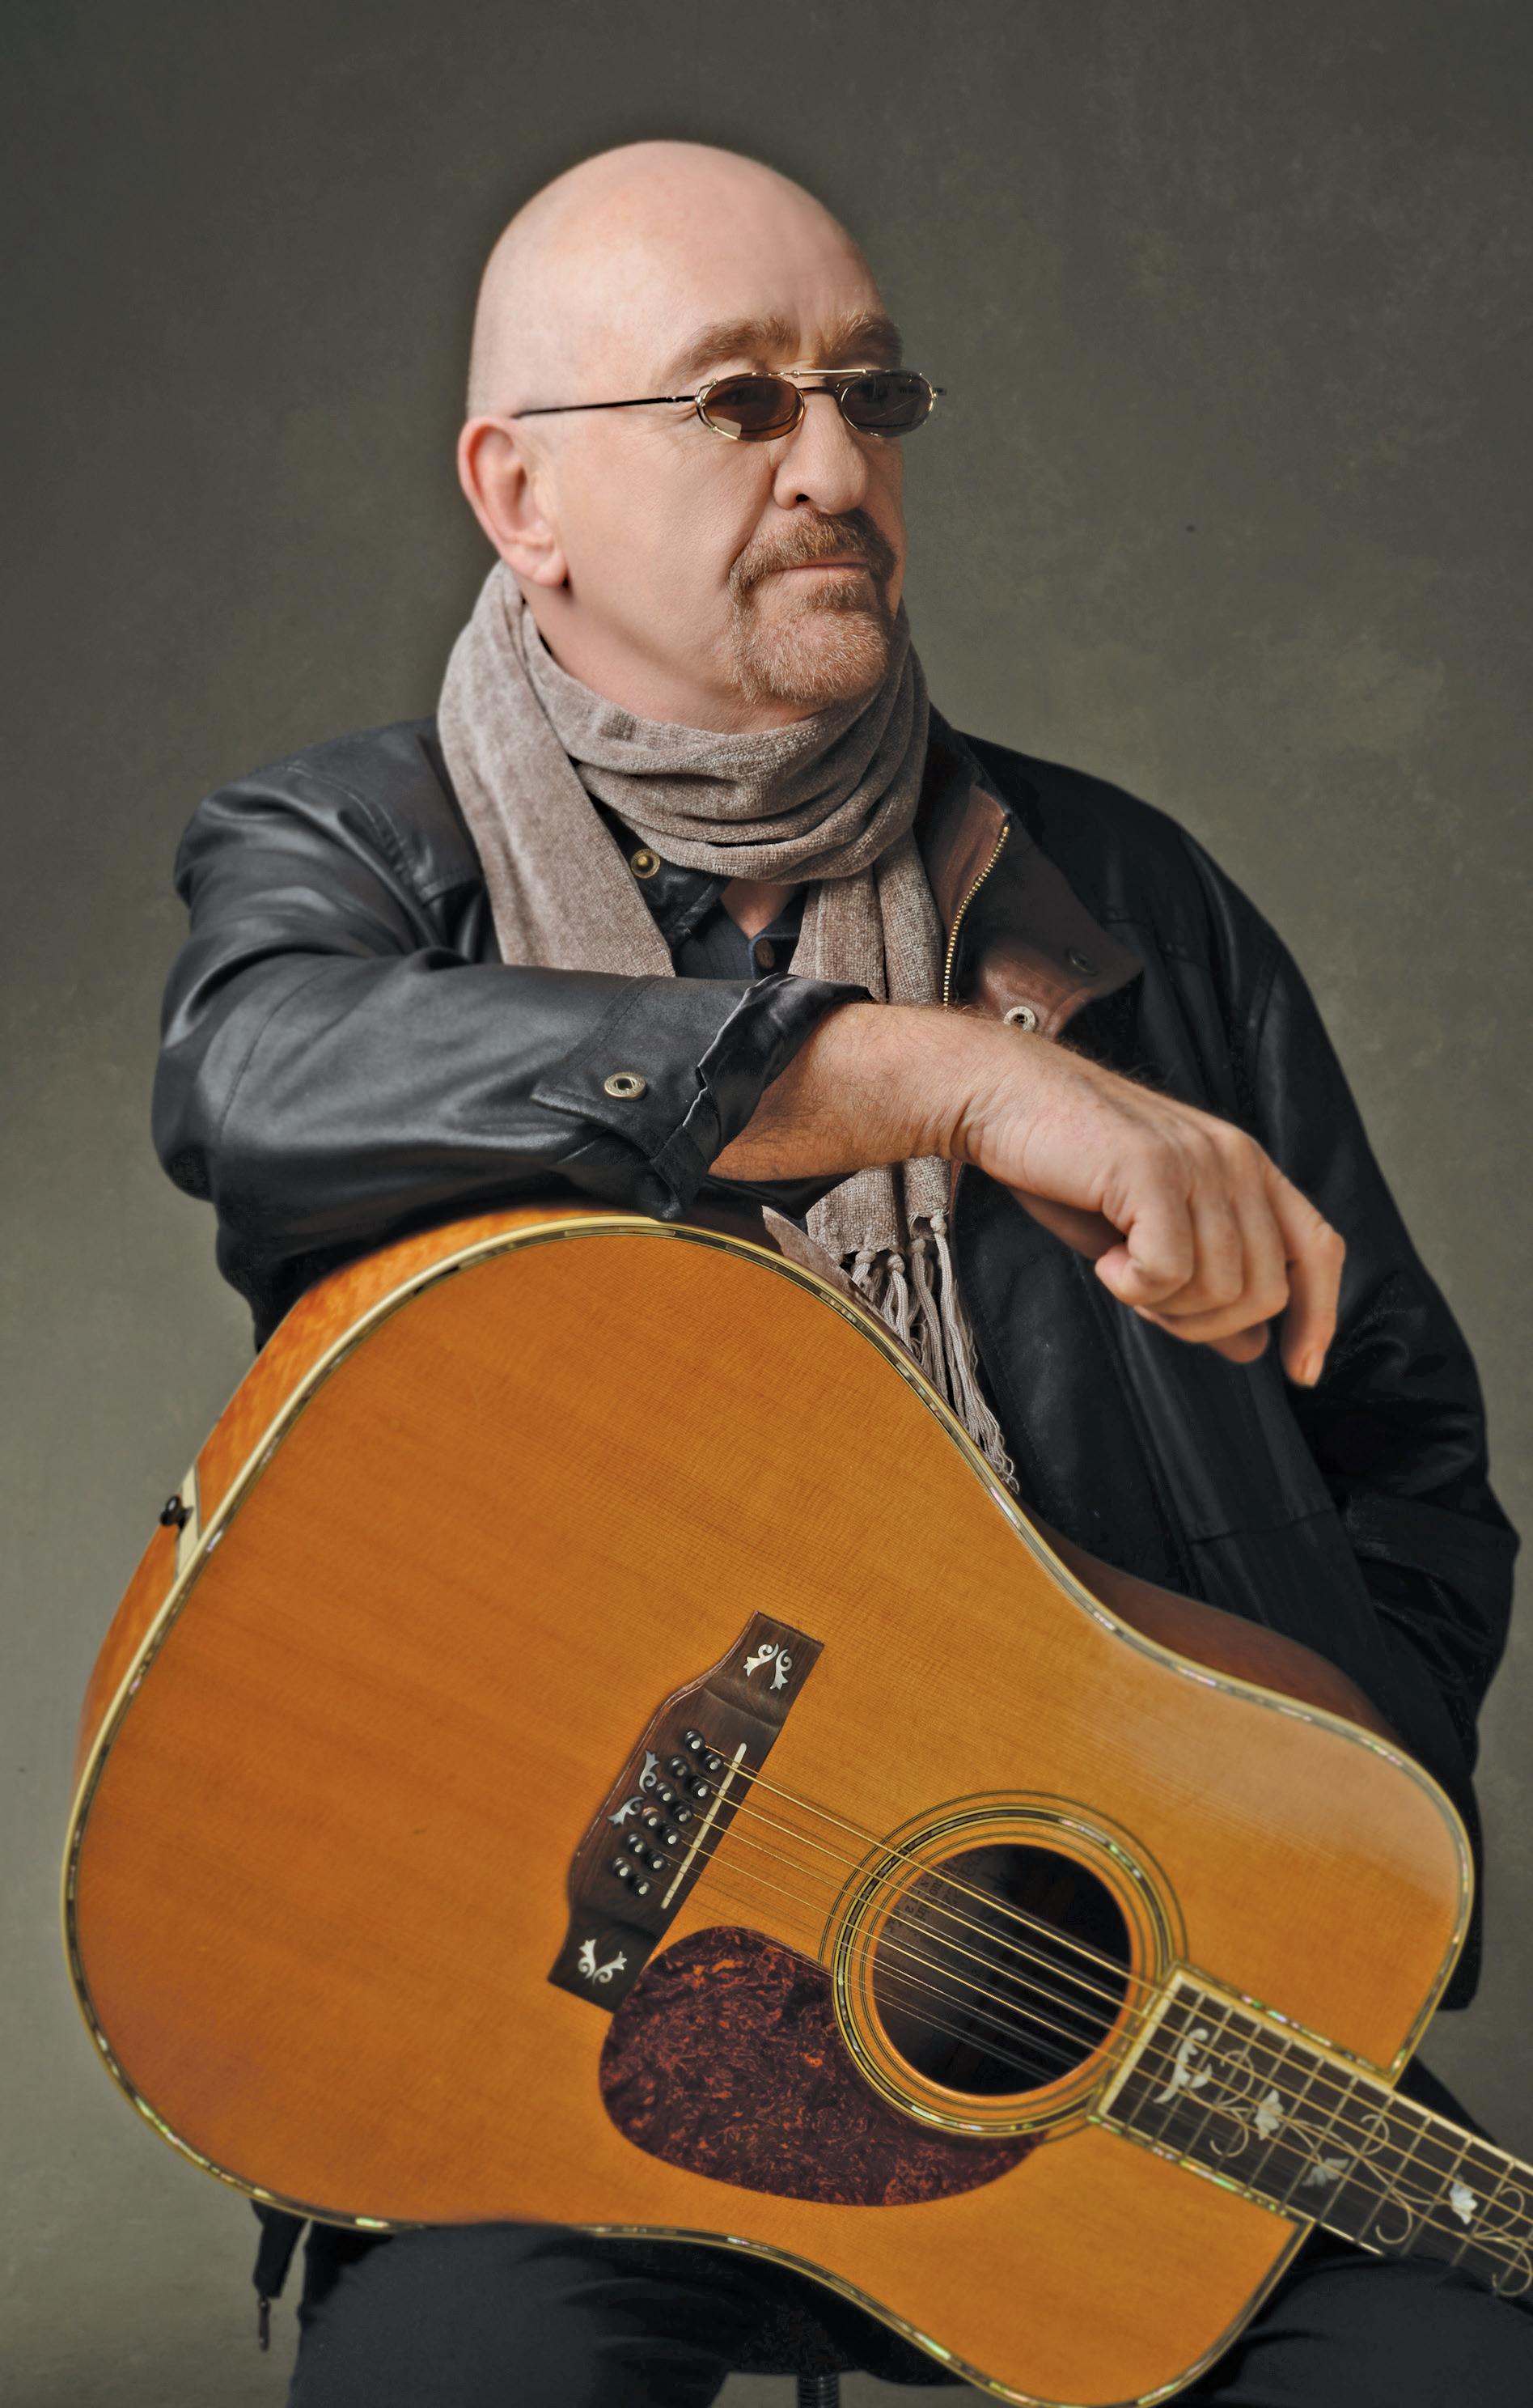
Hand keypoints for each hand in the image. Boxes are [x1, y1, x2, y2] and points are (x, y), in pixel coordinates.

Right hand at [955, 1030, 1344, 1382]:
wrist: (999, 1098)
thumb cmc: (1063, 1164)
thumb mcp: (1144, 1233)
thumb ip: (1202, 1283)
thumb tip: (1251, 1347)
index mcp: (1245, 1167)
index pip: (1319, 1250)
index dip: (1319, 1318)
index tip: (1300, 1372)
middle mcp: (1236, 1160)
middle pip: (1266, 1292)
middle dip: (1205, 1324)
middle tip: (1147, 1298)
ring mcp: (1200, 1161)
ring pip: (1221, 1290)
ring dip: (1162, 1304)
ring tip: (1119, 1265)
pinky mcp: (1154, 1170)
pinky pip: (1169, 1272)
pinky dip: (1132, 1286)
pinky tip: (1106, 1259)